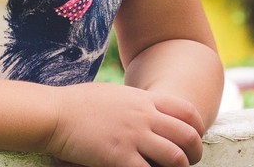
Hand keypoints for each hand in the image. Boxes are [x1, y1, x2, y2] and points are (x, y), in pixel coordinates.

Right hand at [45, 83, 204, 166]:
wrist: (56, 113)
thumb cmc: (79, 103)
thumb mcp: (115, 94)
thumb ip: (135, 103)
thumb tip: (147, 109)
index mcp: (143, 100)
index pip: (187, 111)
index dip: (197, 128)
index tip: (194, 140)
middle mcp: (144, 117)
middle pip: (187, 136)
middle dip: (195, 153)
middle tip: (189, 162)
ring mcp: (133, 137)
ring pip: (175, 158)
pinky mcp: (119, 158)